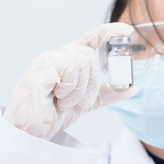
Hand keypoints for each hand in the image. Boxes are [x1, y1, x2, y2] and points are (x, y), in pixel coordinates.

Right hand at [3, 22, 136, 139]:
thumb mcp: (86, 102)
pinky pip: (68, 70)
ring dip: (78, 90)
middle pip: (90, 56)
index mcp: (70, 59)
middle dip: (90, 84)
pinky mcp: (41, 69)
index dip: (110, 31)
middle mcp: (58, 55)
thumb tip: (131, 89)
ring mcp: (48, 60)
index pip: (92, 38)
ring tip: (62, 100)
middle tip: (76, 100)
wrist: (32, 132)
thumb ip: (107, 93)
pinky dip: (68, 90)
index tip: (128, 31)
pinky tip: (56, 97)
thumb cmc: (52, 113)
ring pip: (81, 62)